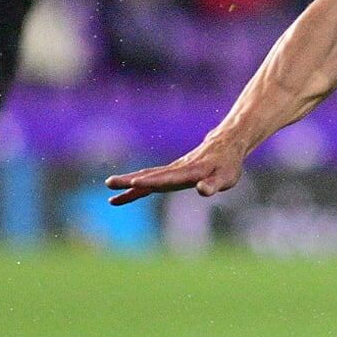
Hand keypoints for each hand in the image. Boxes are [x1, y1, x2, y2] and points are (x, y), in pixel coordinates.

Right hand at [105, 137, 246, 205]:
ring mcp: (172, 169)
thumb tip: (202, 190)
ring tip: (109, 185)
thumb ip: (214, 185)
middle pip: (152, 175)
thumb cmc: (228, 164)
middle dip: (131, 180)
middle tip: (109, 183)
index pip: (169, 178)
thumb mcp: (226, 177)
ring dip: (129, 181)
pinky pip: (151, 177)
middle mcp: (178, 169)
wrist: (225, 144)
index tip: (136, 183)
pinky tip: (123, 192)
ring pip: (148, 175)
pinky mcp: (171, 171)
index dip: (154, 181)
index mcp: (191, 172)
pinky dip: (137, 184)